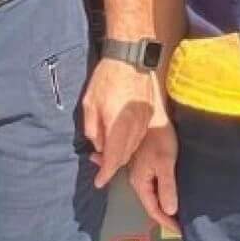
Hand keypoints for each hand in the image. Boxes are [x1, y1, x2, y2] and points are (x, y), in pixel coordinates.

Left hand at [80, 59, 159, 189]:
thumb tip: (99, 145)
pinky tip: (121, 140)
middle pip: (124, 156)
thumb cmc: (107, 79)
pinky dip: (130, 144)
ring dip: (121, 155)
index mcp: (117, 126)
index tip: (99, 182)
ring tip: (109, 153)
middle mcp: (134, 128)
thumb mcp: (90, 104)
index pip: (113, 158)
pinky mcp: (149, 116)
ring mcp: (144, 122)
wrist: (132, 58)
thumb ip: (93, 129)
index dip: (105, 173)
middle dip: (112, 165)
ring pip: (133, 148)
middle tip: (100, 167)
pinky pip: (139, 138)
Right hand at [128, 122, 179, 236]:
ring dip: (161, 204)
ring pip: (150, 193)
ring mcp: (139, 170)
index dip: (167, 222)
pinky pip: (150, 183)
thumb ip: (166, 187)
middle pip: (151, 203)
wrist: (151, 114)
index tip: (181, 231)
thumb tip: (170, 210)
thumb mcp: (165, 163)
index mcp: (139, 181)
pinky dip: (156, 192)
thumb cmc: (159, 138)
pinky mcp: (145, 162)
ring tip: (175, 215)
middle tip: (181, 224)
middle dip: (164, 215)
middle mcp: (136, 178)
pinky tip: (161, 195)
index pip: (153, 209)